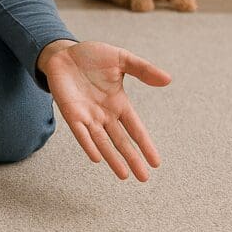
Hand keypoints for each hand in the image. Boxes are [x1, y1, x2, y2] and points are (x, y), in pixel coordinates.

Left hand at [42, 41, 170, 180]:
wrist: (63, 53)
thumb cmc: (92, 57)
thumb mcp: (121, 59)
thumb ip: (142, 69)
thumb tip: (168, 79)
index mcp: (118, 103)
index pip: (135, 128)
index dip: (145, 144)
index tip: (156, 162)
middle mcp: (104, 114)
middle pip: (121, 140)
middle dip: (132, 159)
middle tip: (144, 178)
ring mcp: (87, 115)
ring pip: (102, 142)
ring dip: (112, 158)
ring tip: (124, 175)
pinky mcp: (70, 113)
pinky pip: (80, 132)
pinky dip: (88, 144)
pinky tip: (96, 157)